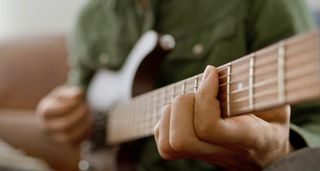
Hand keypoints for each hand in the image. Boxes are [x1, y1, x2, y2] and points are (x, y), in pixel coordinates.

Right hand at [36, 86, 92, 144]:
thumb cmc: (60, 103)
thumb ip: (69, 93)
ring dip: (83, 126)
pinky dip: (85, 134)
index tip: (79, 100)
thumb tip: (79, 94)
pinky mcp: (65, 145)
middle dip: (79, 116)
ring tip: (89, 116)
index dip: (69, 105)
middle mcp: (47, 127)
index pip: (52, 111)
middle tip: (87, 108)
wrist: (56, 119)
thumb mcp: (62, 94)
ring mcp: (55, 138)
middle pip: (63, 125)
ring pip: (69, 137)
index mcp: (44, 112)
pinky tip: (89, 124)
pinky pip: (76, 144)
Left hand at [154, 66, 292, 169]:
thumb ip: (262, 87)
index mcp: (246, 138)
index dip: (204, 96)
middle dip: (182, 104)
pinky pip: (163, 141)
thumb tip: (228, 70)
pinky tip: (183, 110)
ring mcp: (202, 156)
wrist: (266, 155)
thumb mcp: (276, 103)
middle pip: (181, 138)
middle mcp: (221, 151)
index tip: (212, 72)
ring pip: (168, 144)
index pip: (210, 126)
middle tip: (198, 91)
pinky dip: (165, 120)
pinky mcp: (188, 155)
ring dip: (171, 113)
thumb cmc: (270, 123)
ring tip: (189, 100)